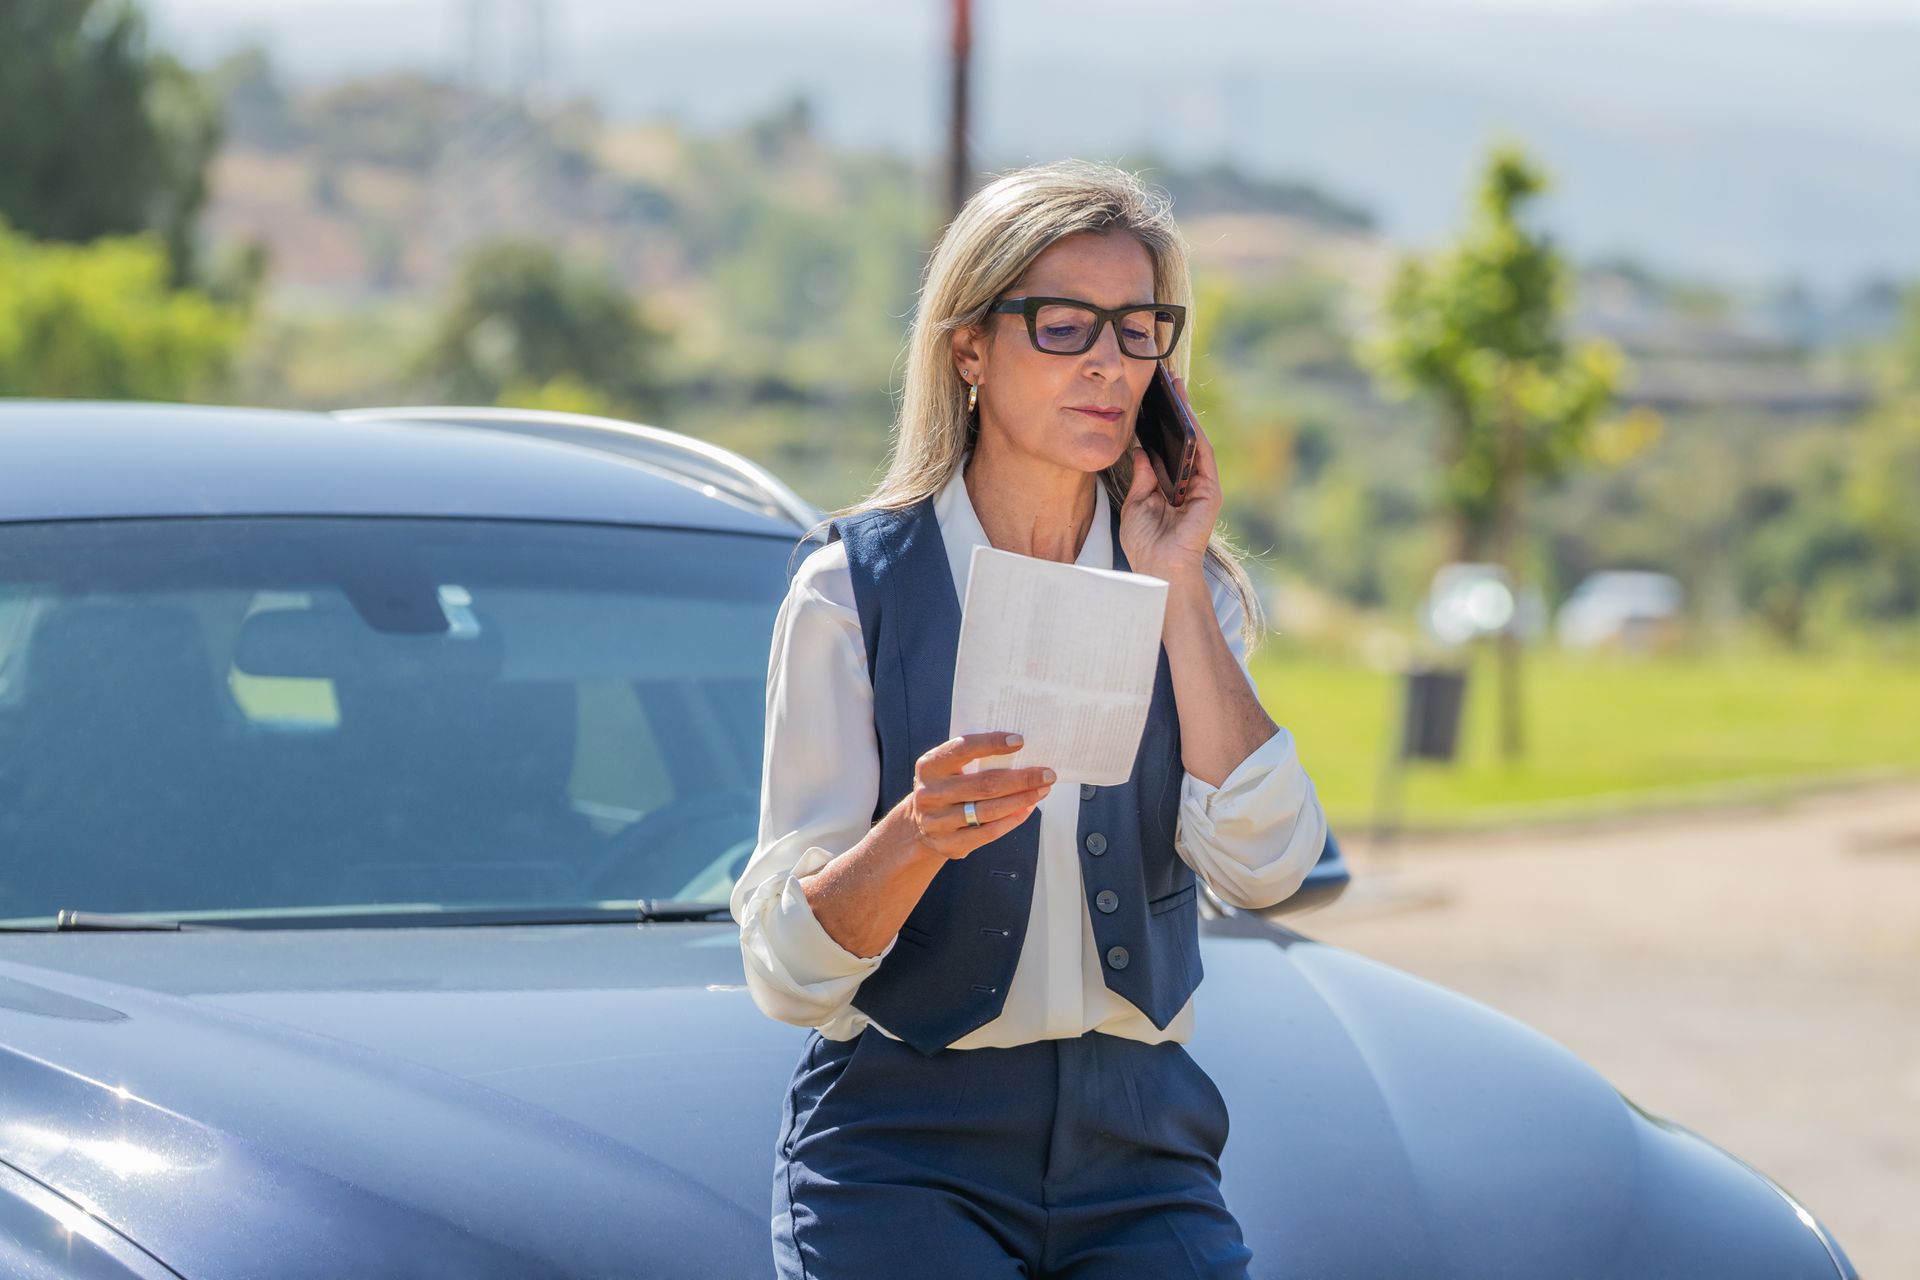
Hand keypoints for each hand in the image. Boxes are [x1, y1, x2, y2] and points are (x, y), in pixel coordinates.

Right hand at [905, 732, 1053, 860]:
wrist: (918, 826)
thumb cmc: (945, 787)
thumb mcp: (947, 768)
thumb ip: (972, 759)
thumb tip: (1019, 752)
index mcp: (930, 766)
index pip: (963, 749)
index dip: (992, 744)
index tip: (1020, 741)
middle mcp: (931, 793)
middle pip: (984, 785)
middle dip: (1021, 779)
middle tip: (1047, 774)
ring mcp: (938, 822)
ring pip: (989, 810)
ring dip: (1022, 800)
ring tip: (1042, 790)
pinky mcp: (950, 844)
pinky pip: (989, 832)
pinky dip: (1012, 820)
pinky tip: (1027, 809)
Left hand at [1121, 373, 1220, 585]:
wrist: (1158, 569)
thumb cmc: (1145, 543)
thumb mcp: (1136, 503)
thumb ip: (1141, 476)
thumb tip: (1140, 450)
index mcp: (1170, 487)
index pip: (1168, 449)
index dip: (1162, 425)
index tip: (1153, 400)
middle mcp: (1188, 484)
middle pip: (1184, 441)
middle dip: (1178, 412)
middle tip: (1169, 383)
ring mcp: (1200, 487)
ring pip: (1196, 444)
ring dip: (1189, 417)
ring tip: (1178, 391)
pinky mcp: (1209, 492)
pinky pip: (1204, 459)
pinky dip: (1197, 438)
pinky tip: (1188, 418)